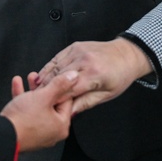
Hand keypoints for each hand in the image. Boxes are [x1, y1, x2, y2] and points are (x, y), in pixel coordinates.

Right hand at [0, 71, 75, 151]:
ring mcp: (37, 133)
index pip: (67, 100)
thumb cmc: (23, 120)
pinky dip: (23, 99)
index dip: (61, 85)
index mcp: (61, 125)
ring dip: (32, 90)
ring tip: (29, 77)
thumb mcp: (44, 96)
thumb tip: (73, 77)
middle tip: (41, 76)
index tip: (56, 75)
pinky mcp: (25, 132)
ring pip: (37, 106)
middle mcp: (52, 131)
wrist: (1, 135)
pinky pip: (27, 112)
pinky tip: (17, 85)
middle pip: (51, 103)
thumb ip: (60, 84)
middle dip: (43, 86)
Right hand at [34, 39, 152, 114]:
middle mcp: (84, 60)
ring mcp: (78, 51)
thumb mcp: (106, 95)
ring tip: (35, 91)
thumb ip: (85, 103)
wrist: (126, 55)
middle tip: (36, 101)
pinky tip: (42, 76)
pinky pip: (57, 58)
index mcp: (94, 74)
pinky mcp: (74, 46)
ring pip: (54, 67)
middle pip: (58, 78)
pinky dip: (48, 68)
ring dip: (43, 79)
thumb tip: (69, 113)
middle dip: (46, 90)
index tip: (47, 109)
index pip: (68, 90)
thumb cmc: (120, 75)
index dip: (56, 101)